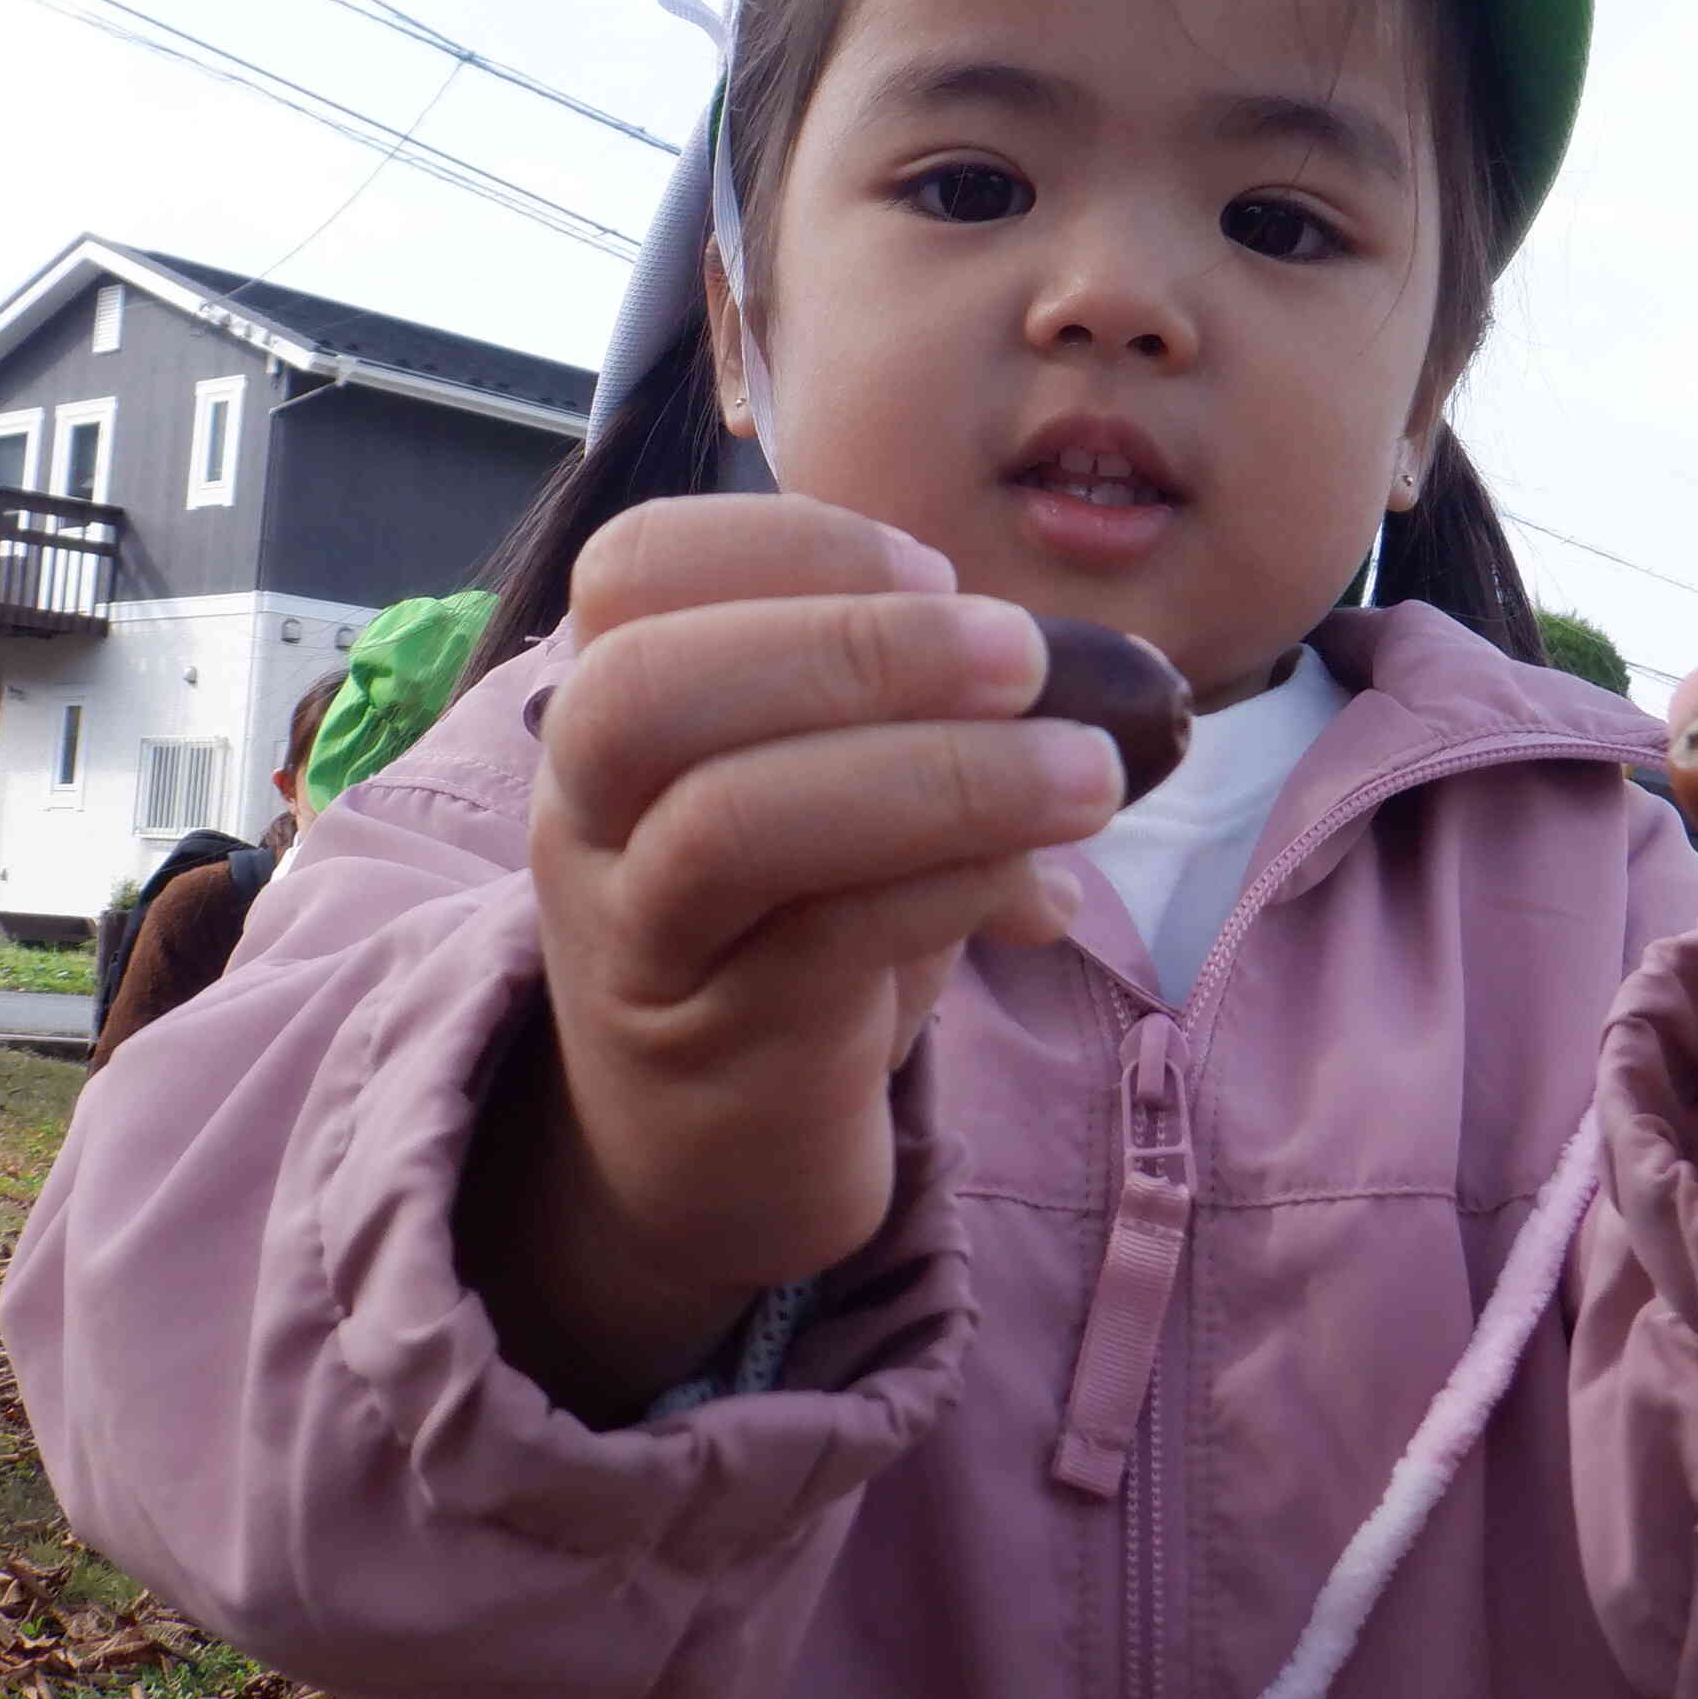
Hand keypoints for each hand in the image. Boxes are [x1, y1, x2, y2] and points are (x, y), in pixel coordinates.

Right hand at [500, 495, 1118, 1407]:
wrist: (711, 1153)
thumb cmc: (786, 930)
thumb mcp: (836, 792)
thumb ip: (927, 714)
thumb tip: (1107, 678)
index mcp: (611, 707)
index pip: (633, 569)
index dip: (794, 545)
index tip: (935, 571)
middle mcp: (590, 813)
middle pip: (648, 687)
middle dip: (852, 648)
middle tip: (1022, 658)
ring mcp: (637, 936)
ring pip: (731, 824)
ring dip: (934, 776)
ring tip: (1085, 776)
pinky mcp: (716, 1047)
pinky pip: (820, 946)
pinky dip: (946, 889)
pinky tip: (1042, 883)